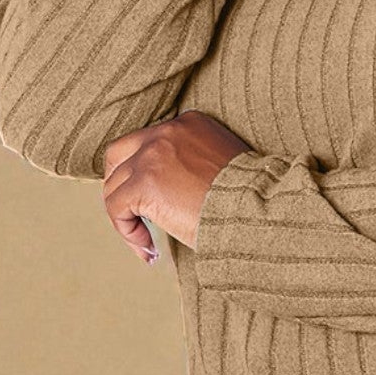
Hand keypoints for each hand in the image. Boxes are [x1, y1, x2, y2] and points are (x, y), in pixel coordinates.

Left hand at [101, 111, 252, 262]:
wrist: (261, 209)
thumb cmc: (251, 199)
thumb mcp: (223, 167)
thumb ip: (194, 166)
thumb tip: (173, 193)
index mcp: (189, 124)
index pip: (149, 143)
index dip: (145, 175)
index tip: (160, 205)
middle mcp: (167, 132)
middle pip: (119, 155)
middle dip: (120, 187)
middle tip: (133, 217)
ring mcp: (152, 156)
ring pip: (114, 187)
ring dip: (125, 218)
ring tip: (148, 244)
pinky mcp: (144, 183)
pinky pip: (116, 208)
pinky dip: (127, 233)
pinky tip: (149, 250)